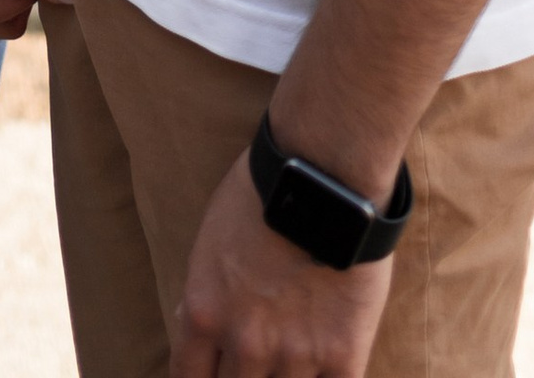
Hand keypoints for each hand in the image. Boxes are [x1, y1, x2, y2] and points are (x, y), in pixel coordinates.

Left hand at [169, 154, 391, 377]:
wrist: (325, 176)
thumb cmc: (261, 193)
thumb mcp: (211, 240)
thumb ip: (204, 292)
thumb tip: (190, 321)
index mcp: (205, 314)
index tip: (212, 377)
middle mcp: (245, 344)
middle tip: (255, 359)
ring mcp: (295, 356)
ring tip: (292, 354)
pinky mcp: (342, 357)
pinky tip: (324, 368)